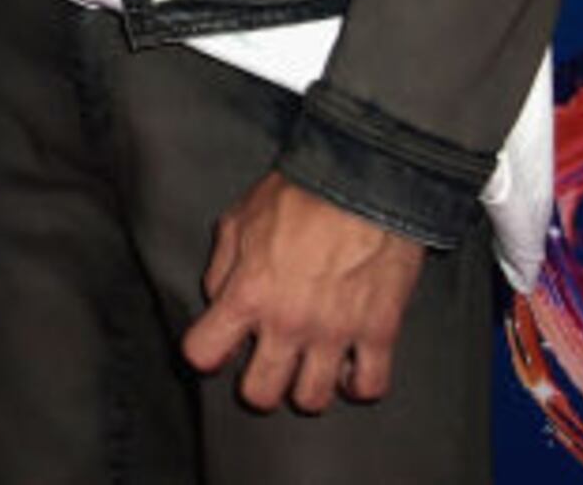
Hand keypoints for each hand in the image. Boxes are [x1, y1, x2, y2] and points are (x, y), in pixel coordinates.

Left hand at [181, 172, 428, 412]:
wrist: (363, 183)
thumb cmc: (299, 195)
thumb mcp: (238, 221)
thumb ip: (221, 268)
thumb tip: (218, 301)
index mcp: (247, 293)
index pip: (204, 352)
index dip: (206, 352)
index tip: (217, 346)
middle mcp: (287, 322)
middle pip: (261, 394)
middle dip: (258, 386)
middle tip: (266, 368)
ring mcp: (334, 333)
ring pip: (313, 399)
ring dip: (307, 388)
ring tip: (309, 367)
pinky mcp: (379, 332)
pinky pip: (370, 387)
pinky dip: (359, 384)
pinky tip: (350, 366)